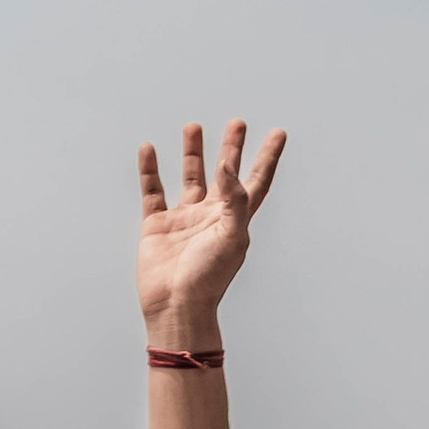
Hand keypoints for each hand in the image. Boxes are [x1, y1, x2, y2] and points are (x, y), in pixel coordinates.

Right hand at [138, 117, 285, 342]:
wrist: (176, 306)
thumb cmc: (209, 279)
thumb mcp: (231, 236)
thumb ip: (234, 199)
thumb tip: (227, 165)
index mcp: (235, 220)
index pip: (256, 182)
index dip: (267, 158)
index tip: (278, 133)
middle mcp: (211, 217)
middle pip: (225, 174)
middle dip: (232, 148)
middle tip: (237, 123)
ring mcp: (184, 220)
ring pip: (190, 177)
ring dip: (193, 153)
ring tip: (194, 126)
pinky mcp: (157, 225)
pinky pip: (153, 191)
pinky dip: (150, 170)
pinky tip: (149, 149)